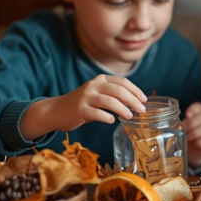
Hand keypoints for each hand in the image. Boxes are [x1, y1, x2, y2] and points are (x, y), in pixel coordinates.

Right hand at [20, 75, 145, 139]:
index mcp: (100, 79)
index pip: (122, 82)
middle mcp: (93, 85)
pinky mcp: (80, 109)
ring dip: (123, 109)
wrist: (56, 111)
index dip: (136, 91)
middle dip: (133, 101)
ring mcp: (86, 97)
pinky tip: (112, 121)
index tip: (144, 100)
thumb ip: (112, 95)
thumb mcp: (97, 94)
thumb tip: (136, 103)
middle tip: (142, 110)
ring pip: (110, 101)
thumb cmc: (82, 104)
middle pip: (119, 91)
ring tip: (129, 116)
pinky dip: (108, 117)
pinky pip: (98, 114)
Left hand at [183, 102, 200, 166]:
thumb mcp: (182, 127)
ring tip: (188, 137)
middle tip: (185, 129)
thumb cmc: (186, 135)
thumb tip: (170, 122)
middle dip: (193, 123)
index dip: (193, 109)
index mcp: (200, 113)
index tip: (187, 115)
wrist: (192, 149)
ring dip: (196, 133)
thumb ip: (178, 123)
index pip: (199, 106)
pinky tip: (195, 143)